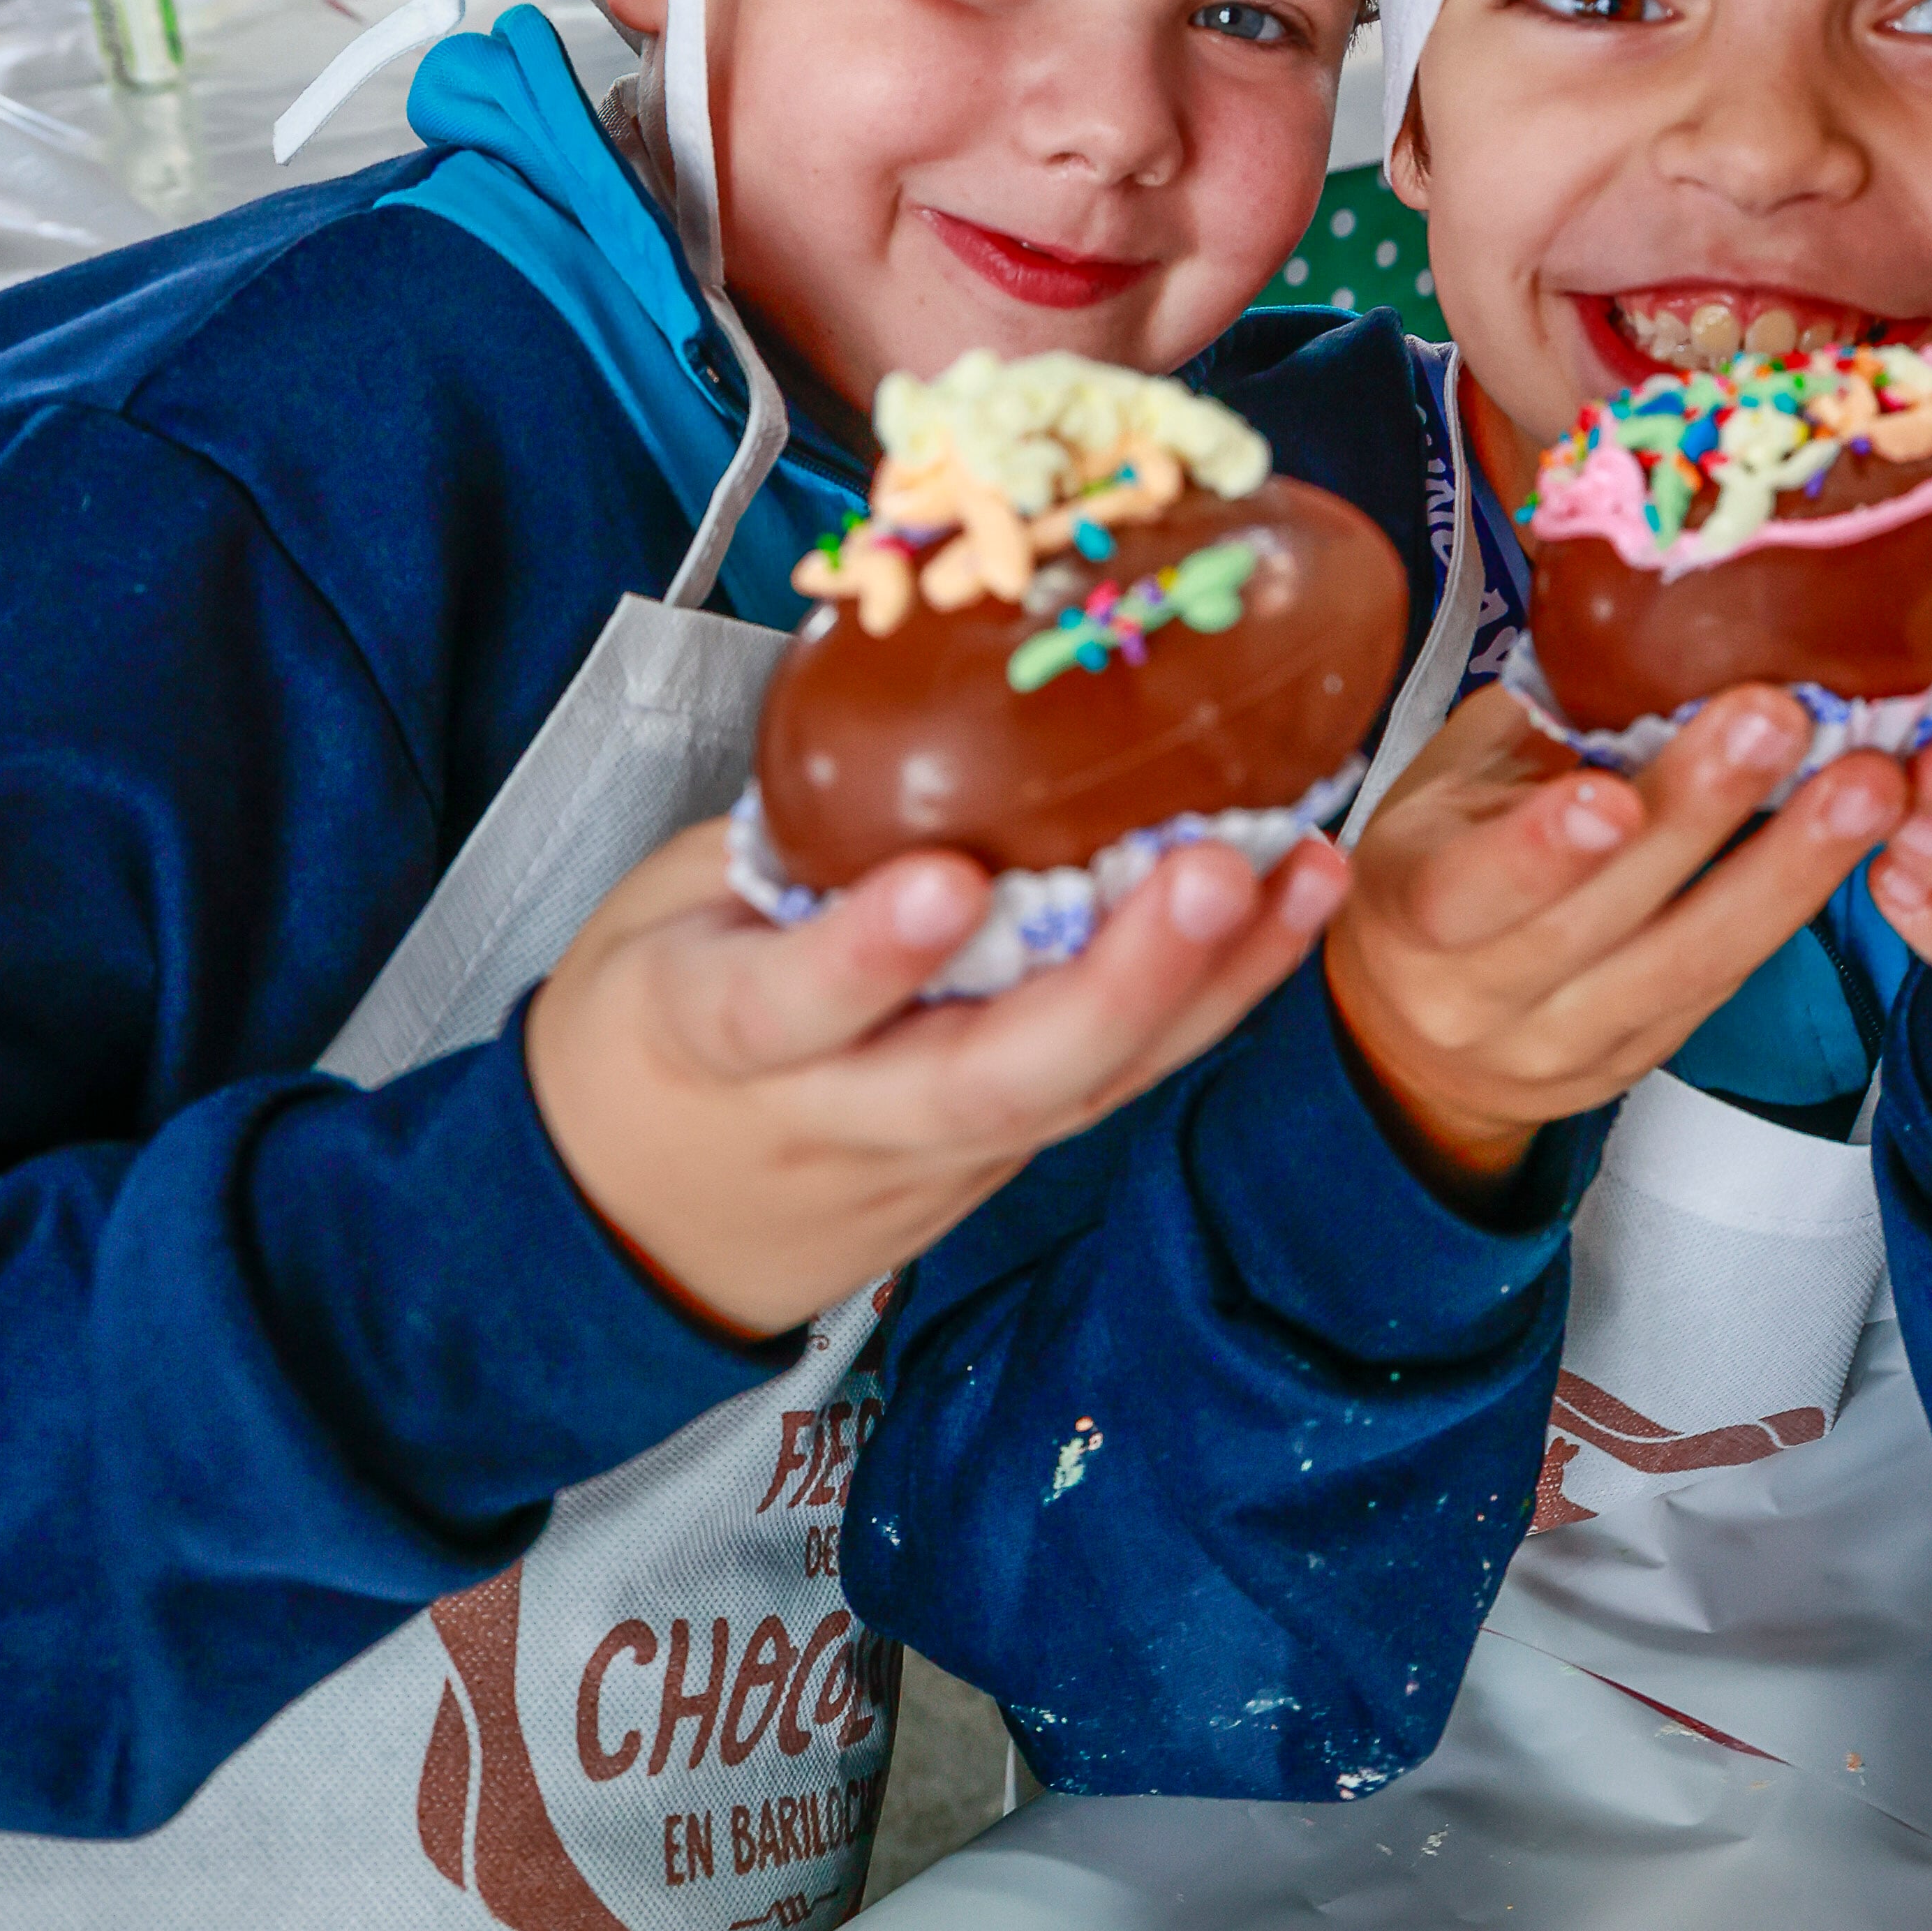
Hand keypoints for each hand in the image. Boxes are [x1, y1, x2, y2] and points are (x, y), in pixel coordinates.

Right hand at [527, 819, 1345, 1334]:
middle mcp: (837, 1116)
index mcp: (710, 1039)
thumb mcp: (658, 916)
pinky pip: (1110, 1088)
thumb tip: (913, 707)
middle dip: (1109, 988)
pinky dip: (1208, 1000)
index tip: (941, 882)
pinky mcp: (997, 1165)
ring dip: (1205, 989)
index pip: (784, 1011)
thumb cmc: (648, 1030)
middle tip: (1203, 875)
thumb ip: (778, 843)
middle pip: (984, 1084)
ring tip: (1299, 874)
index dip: (866, 956)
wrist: (632, 1223)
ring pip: (1079, 1095)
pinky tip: (1286, 909)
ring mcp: (930, 1156)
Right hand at [1323, 683, 1903, 1198]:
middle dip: (1702, 815)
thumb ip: (1533, 735)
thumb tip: (1655, 629)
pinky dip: (1795, 905)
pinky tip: (1856, 837)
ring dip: (1789, 869)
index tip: (1615, 794)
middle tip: (1783, 720)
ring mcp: (1564, 1042)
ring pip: (1689, 963)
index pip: (1467, 891)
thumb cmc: (1439, 867)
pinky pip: (1727, 982)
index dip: (1542, 850)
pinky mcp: (1642, 1060)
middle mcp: (1478, 997)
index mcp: (1408, 908)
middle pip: (1603, 920)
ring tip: (1867, 786)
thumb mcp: (1446, 788)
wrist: (1419, 1035)